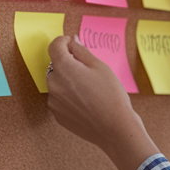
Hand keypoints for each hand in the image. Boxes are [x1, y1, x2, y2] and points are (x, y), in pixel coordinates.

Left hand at [46, 35, 159, 169]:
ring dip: (68, 81)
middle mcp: (53, 84)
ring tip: (89, 90)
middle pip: (56, 66)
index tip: (74, 45)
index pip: (54, 46)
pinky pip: (60, 99)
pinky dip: (69, 97)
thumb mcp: (100, 67)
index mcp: (64, 68)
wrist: (115, 128)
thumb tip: (72, 41)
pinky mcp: (57, 115)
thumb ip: (81, 51)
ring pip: (58, 83)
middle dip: (69, 64)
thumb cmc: (111, 96)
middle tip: (89, 72)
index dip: (64, 42)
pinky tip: (86, 102)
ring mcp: (53, 101)